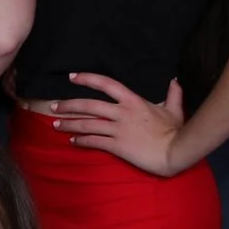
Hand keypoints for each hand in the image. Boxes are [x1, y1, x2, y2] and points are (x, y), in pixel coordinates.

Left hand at [48, 73, 187, 175]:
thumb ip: (173, 94)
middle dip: (68, 105)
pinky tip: (72, 142)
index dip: (87, 79)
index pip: (106, 84)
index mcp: (133, 101)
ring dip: (70, 124)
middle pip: (89, 105)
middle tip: (53, 106)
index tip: (72, 77)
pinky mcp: (117, 146)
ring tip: (55, 125)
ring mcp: (118, 130)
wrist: (175, 151)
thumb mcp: (175, 110)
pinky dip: (81, 141)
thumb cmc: (175, 131)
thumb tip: (175, 80)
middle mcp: (122, 112)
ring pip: (88, 124)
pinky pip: (94, 142)